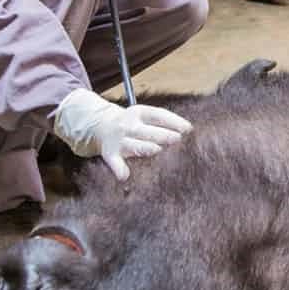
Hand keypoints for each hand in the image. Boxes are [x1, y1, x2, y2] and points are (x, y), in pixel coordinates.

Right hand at [51, 90, 191, 181]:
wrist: (99, 125)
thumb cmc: (132, 124)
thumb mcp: (144, 117)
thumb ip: (162, 124)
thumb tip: (189, 132)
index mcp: (140, 113)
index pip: (159, 115)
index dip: (173, 121)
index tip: (188, 129)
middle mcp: (129, 124)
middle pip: (147, 130)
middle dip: (162, 134)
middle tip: (177, 139)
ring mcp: (119, 139)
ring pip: (133, 144)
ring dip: (144, 147)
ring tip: (156, 150)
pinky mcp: (110, 153)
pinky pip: (114, 162)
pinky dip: (118, 169)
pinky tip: (124, 176)